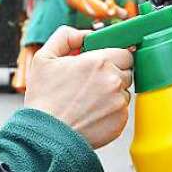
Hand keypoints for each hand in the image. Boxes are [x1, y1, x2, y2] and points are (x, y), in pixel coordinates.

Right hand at [24, 26, 132, 148]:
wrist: (45, 136)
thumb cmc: (44, 101)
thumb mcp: (44, 58)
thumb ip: (65, 37)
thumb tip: (84, 35)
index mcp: (99, 62)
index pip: (124, 52)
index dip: (113, 56)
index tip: (104, 63)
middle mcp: (113, 80)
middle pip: (127, 71)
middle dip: (113, 74)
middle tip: (92, 83)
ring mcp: (119, 102)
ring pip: (124, 91)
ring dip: (112, 93)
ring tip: (89, 101)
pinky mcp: (120, 121)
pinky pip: (122, 111)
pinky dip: (111, 111)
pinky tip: (92, 114)